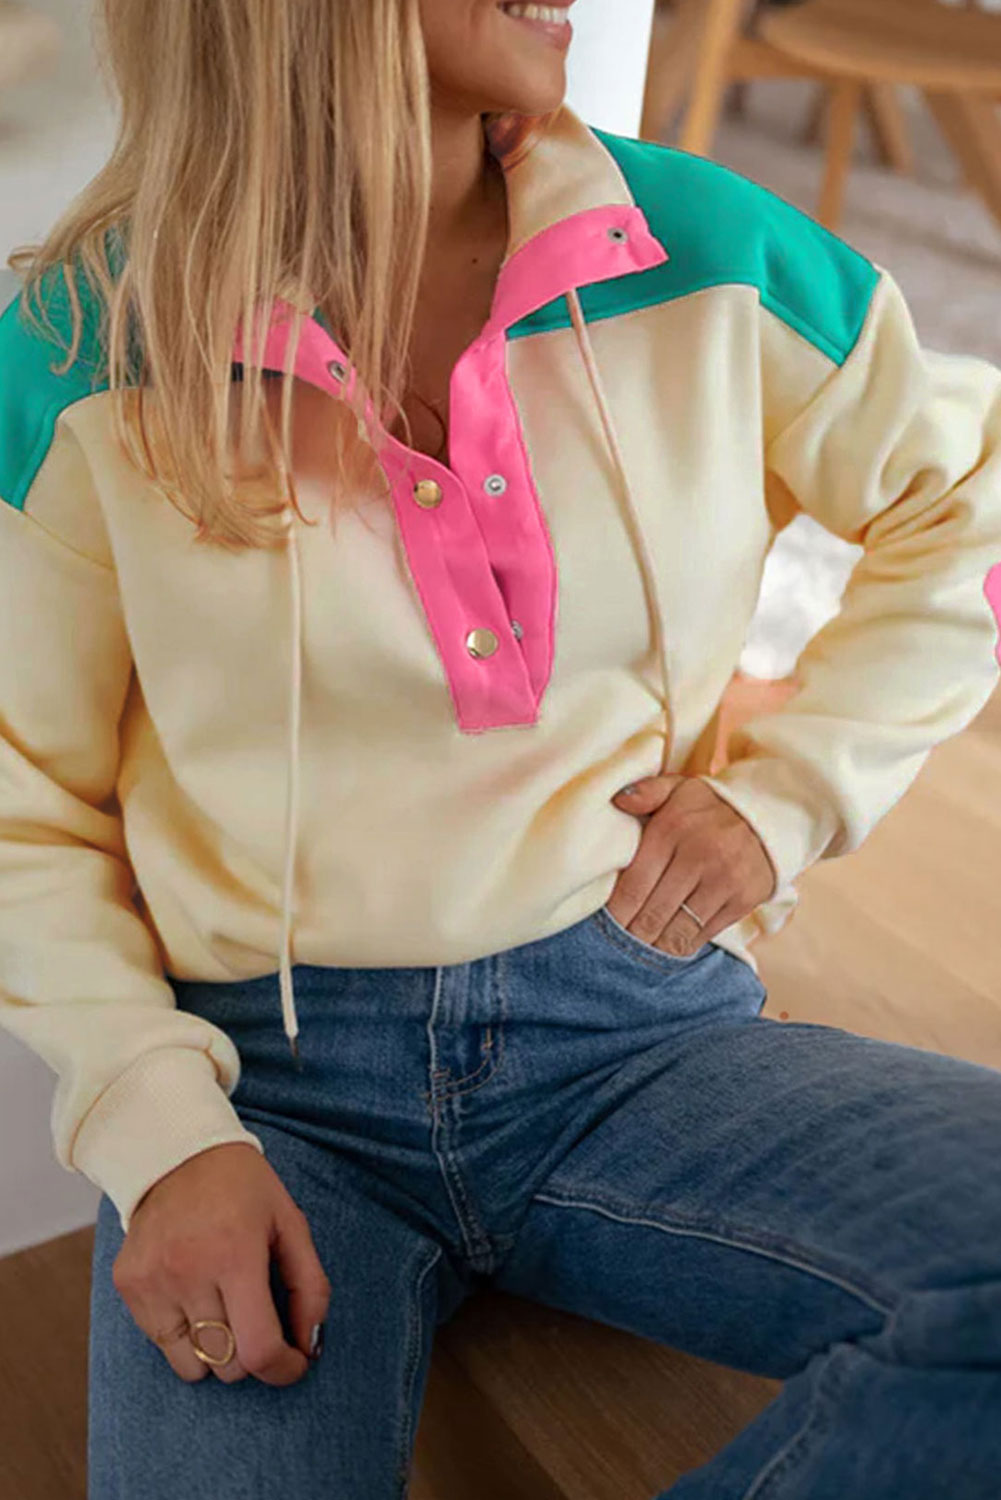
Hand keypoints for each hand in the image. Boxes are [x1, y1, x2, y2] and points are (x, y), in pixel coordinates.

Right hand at [112, 1142, 330, 1385]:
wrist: (177, 1152)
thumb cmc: (244, 1189)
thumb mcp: (291, 1223)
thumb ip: (310, 1287)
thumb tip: (310, 1346)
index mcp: (235, 1254)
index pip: (257, 1350)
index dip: (283, 1369)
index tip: (294, 1361)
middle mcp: (188, 1272)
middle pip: (227, 1365)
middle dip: (252, 1354)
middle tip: (259, 1318)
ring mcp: (152, 1281)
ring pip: (192, 1367)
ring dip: (216, 1352)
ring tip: (224, 1308)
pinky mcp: (129, 1285)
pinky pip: (161, 1345)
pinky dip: (184, 1335)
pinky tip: (193, 1294)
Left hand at [608, 774, 776, 955]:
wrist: (771, 814)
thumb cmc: (712, 807)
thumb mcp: (679, 788)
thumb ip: (647, 792)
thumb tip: (618, 800)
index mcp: (672, 828)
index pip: (634, 884)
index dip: (616, 912)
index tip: (607, 925)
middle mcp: (697, 855)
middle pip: (652, 912)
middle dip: (632, 934)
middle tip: (621, 944)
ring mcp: (722, 880)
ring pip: (677, 929)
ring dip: (656, 945)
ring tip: (643, 948)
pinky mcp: (742, 899)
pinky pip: (704, 933)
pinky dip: (684, 944)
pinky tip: (671, 944)